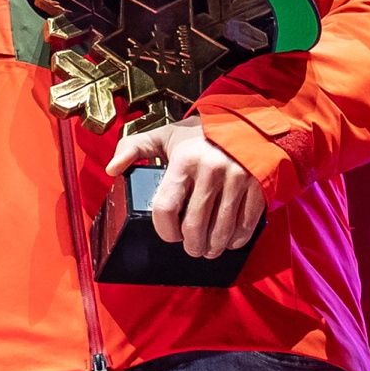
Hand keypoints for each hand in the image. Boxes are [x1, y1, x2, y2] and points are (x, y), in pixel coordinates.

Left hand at [108, 116, 265, 259]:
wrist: (245, 120)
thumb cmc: (201, 133)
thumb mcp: (164, 135)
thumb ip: (134, 148)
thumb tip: (112, 169)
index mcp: (184, 161)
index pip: (166, 207)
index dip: (165, 230)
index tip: (169, 235)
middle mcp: (211, 170)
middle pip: (194, 224)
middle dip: (191, 244)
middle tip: (191, 248)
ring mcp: (237, 179)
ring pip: (221, 228)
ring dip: (213, 246)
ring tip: (208, 250)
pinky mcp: (257, 185)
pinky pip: (246, 221)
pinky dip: (237, 237)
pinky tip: (229, 241)